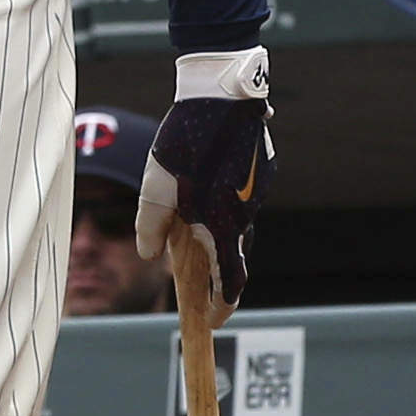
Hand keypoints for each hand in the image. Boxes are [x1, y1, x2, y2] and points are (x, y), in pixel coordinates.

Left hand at [132, 45, 273, 315]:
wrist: (224, 93)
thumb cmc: (185, 140)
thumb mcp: (156, 185)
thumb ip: (150, 224)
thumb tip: (149, 256)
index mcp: (224, 224)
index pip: (229, 281)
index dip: (221, 306)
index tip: (211, 321)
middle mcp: (248, 214)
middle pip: (235, 255)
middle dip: (217, 271)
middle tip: (196, 278)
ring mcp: (260, 193)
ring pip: (240, 225)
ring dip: (222, 235)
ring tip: (195, 226)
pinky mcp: (266, 172)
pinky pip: (246, 200)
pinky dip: (229, 207)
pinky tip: (210, 188)